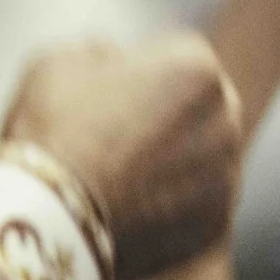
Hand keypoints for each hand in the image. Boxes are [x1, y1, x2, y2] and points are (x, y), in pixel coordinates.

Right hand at [2, 33, 240, 279]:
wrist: (53, 221)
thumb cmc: (54, 131)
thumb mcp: (62, 62)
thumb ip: (99, 52)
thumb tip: (112, 58)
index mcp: (197, 67)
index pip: (178, 57)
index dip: (141, 72)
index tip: (111, 93)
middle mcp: (227, 121)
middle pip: (202, 109)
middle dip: (171, 118)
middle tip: (121, 138)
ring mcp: (227, 179)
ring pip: (205, 161)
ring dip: (176, 164)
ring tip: (122, 180)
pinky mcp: (216, 228)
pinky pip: (199, 207)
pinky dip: (174, 209)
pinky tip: (133, 211)